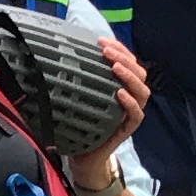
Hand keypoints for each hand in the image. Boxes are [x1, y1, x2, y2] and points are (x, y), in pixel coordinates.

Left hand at [71, 36, 150, 164]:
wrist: (83, 156)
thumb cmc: (80, 124)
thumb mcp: (77, 98)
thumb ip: (75, 81)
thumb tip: (53, 58)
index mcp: (120, 87)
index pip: (128, 63)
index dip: (118, 49)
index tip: (100, 39)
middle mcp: (129, 98)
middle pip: (139, 73)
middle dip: (124, 57)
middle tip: (106, 50)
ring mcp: (130, 114)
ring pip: (142, 91)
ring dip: (130, 76)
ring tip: (115, 66)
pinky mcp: (127, 129)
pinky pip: (136, 115)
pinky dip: (130, 103)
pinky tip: (120, 93)